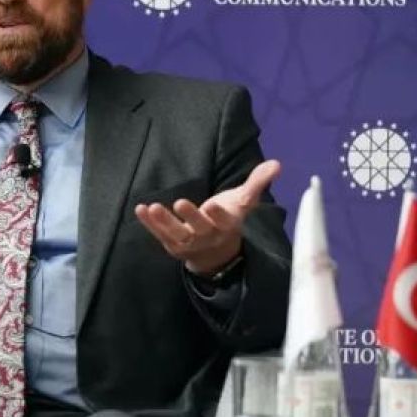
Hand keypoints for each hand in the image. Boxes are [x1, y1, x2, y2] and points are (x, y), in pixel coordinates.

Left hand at [134, 160, 280, 275]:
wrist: (215, 252)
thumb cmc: (228, 219)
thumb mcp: (243, 201)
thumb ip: (257, 182)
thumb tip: (276, 163)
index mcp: (227, 225)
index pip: (225, 221)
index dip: (219, 215)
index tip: (213, 205)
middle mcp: (207, 236)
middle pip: (199, 228)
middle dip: (191, 217)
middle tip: (181, 202)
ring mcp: (188, 242)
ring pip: (176, 234)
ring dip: (164, 221)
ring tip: (152, 208)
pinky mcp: (172, 244)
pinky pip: (159, 234)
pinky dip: (149, 224)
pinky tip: (140, 209)